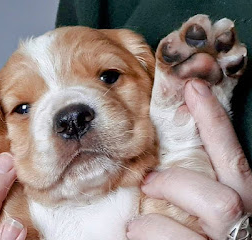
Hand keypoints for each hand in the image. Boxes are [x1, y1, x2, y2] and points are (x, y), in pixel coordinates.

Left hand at [127, 79, 251, 239]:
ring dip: (168, 204)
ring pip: (217, 206)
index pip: (232, 158)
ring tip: (136, 220)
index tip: (194, 88)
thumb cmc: (187, 239)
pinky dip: (150, 231)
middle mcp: (242, 225)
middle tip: (148, 179)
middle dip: (183, 178)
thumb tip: (154, 165)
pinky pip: (176, 235)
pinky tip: (135, 234)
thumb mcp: (190, 213)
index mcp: (238, 207)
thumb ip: (184, 189)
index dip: (215, 121)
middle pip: (229, 186)